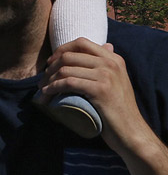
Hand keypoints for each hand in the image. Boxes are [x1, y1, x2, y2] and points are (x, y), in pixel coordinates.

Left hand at [40, 38, 149, 154]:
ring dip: (48, 79)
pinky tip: (47, 93)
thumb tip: (106, 45)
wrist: (131, 132)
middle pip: (69, 56)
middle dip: (50, 68)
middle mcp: (111, 63)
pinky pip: (68, 83)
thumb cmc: (118, 109)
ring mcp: (106, 76)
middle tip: (43, 80)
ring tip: (43, 89)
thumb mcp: (117, 80)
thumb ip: (109, 64)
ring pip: (65, 69)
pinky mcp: (100, 90)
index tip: (51, 63)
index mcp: (113, 59)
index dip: (61, 50)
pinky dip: (53, 87)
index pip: (81, 43)